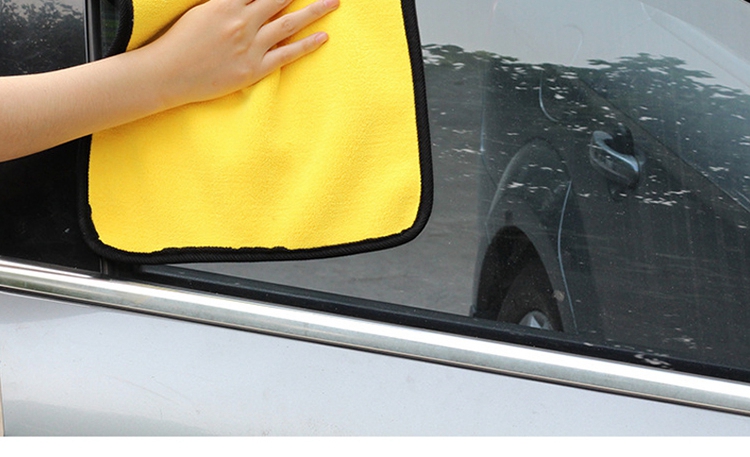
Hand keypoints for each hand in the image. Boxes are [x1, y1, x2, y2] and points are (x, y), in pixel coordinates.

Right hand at [143, 0, 339, 107]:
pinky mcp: (254, 69)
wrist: (167, 74)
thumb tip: (245, 0)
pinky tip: (324, 37)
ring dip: (315, 11)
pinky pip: (287, 55)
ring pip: (290, 23)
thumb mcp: (201, 9)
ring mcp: (250, 46)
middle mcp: (242, 21)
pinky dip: (307, 45)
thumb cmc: (180, 41)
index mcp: (226, 4)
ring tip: (333, 2)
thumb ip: (227, 2)